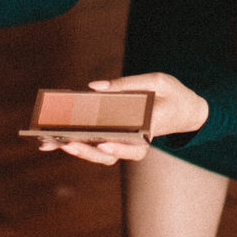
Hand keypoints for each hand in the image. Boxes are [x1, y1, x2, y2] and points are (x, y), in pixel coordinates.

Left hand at [35, 72, 206, 165]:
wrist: (187, 111)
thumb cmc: (173, 94)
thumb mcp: (157, 80)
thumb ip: (126, 83)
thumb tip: (92, 88)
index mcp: (153, 127)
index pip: (134, 141)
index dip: (118, 146)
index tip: (103, 143)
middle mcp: (139, 141)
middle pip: (111, 153)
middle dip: (86, 151)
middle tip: (63, 144)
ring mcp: (129, 143)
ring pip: (102, 155)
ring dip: (77, 151)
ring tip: (50, 143)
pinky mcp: (120, 140)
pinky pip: (99, 147)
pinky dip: (78, 144)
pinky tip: (56, 137)